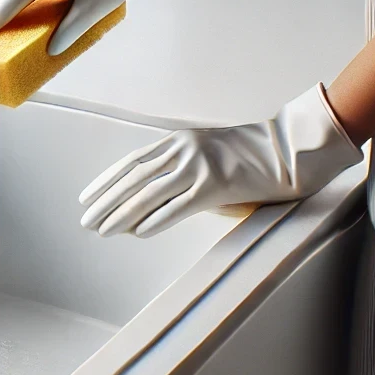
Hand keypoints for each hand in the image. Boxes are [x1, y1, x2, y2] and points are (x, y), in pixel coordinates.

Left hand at [79, 84, 362, 237]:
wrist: (289, 150)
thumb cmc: (248, 156)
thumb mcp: (206, 153)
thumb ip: (179, 170)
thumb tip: (149, 203)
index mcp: (177, 141)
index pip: (131, 163)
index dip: (105, 182)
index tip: (86, 198)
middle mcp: (182, 150)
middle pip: (132, 179)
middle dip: (105, 202)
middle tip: (85, 221)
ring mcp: (198, 166)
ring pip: (148, 194)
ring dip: (121, 215)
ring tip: (102, 231)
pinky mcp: (215, 186)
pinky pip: (176, 207)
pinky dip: (154, 221)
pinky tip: (137, 233)